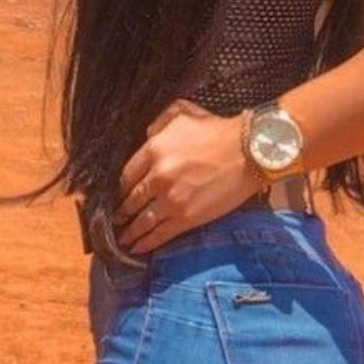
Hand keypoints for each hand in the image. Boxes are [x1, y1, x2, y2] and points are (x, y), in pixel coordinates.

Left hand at [113, 97, 261, 253]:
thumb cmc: (219, 130)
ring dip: (130, 232)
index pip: (126, 175)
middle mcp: (157, 177)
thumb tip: (146, 136)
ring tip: (121, 239)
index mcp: (153, 150)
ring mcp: (171, 200)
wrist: (249, 151)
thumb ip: (158, 124)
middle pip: (131, 200)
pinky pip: (160, 234)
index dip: (119, 189)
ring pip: (142, 221)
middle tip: (115, 220)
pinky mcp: (186, 218)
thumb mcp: (183, 114)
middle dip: (121, 212)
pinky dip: (146, 243)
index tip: (116, 196)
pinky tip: (137, 249)